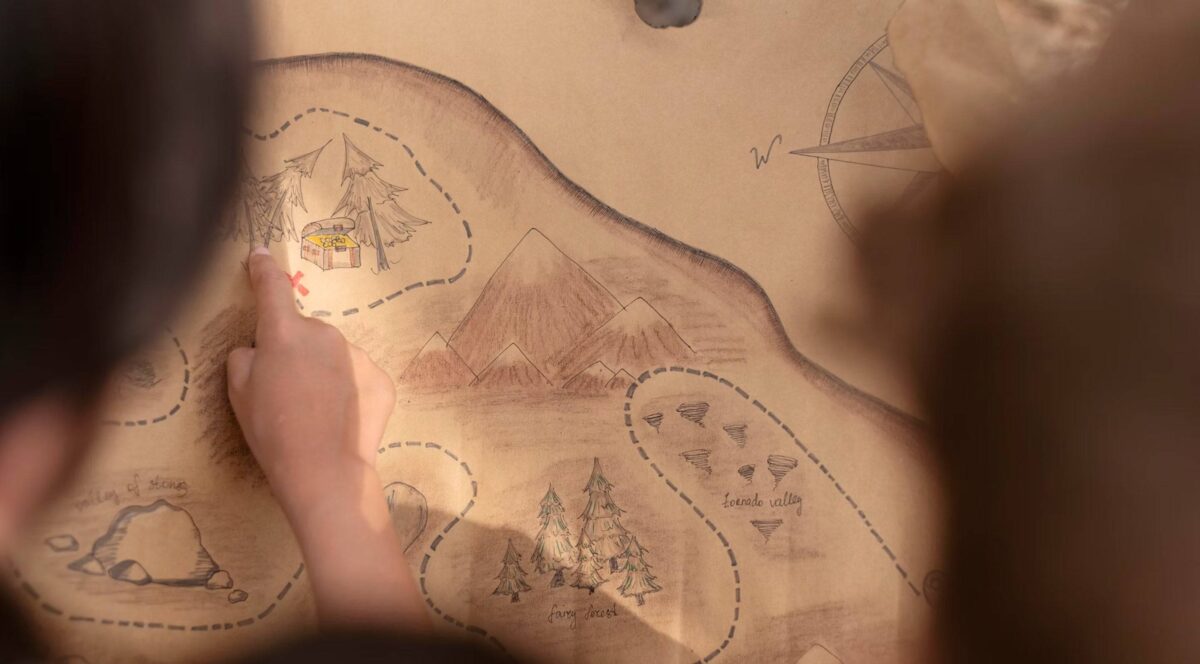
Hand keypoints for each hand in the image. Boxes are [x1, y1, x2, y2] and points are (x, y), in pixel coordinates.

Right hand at [227, 248, 394, 505]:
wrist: (324, 469)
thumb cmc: (272, 430)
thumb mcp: (238, 392)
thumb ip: (245, 357)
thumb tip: (258, 349)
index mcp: (284, 333)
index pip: (272, 288)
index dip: (264, 270)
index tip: (262, 255)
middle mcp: (325, 334)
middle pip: (306, 333)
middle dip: (297, 352)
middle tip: (288, 391)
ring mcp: (358, 355)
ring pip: (335, 356)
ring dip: (325, 373)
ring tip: (316, 412)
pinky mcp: (381, 379)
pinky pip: (359, 378)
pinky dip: (349, 392)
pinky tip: (340, 420)